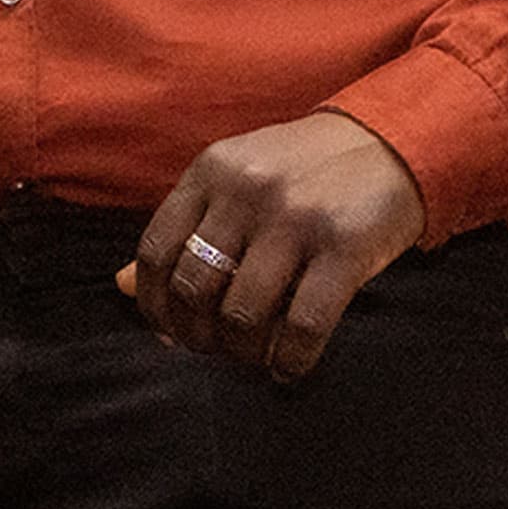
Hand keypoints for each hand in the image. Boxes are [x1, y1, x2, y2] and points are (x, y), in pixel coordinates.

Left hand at [117, 112, 425, 380]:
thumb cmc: (298, 169)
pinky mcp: (344, 248)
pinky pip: (303, 325)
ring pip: (242, 313)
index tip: (168, 332)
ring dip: (242, 352)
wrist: (385, 142)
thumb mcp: (232, 179)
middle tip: (215, 349)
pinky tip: (288, 367)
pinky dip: (288, 360)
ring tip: (253, 358)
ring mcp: (294, 218)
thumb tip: (122, 286)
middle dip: (196, 334)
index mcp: (210, 172)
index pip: (155, 250)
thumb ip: (183, 228)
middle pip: (194, 287)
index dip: (154, 304)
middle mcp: (245, 191)